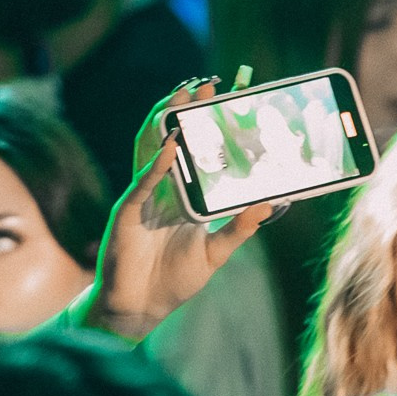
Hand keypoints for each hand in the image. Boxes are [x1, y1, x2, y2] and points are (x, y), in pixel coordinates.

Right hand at [83, 80, 277, 341]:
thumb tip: (268, 205)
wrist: (141, 310)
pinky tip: (169, 147)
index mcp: (184, 195)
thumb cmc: (175, 282)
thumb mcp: (216, 253)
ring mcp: (143, 197)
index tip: (232, 98)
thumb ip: (239, 229)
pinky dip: (155, 164)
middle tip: (209, 85)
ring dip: (165, 122)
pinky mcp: (127, 212)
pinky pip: (142, 183)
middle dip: (188, 111)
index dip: (211, 125)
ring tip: (182, 97)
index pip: (199, 150)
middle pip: (175, 139)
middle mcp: (163, 189)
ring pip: (151, 149)